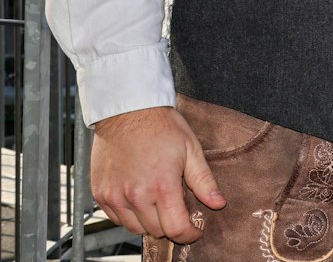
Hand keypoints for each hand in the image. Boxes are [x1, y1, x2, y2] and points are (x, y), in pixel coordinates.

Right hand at [91, 106, 223, 243]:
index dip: (189, 234)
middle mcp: (135, 195)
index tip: (195, 230)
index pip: (176, 229)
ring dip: (149, 222)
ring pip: (135, 228)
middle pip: (156, 231)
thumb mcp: (191, 150)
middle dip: (171, 225)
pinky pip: (116, 218)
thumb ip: (204, 181)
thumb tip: (218, 204)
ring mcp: (114, 196)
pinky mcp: (100, 193)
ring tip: (158, 202)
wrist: (127, 111)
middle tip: (178, 209)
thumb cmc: (161, 126)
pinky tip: (139, 198)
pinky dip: (129, 215)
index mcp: (161, 186)